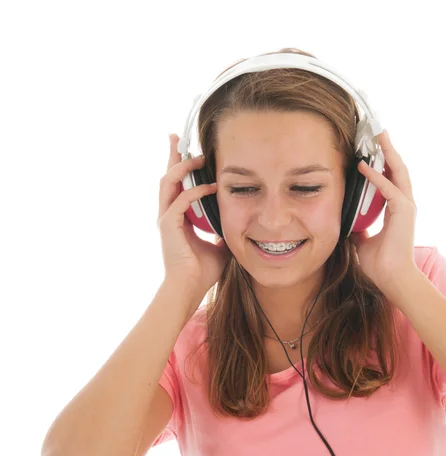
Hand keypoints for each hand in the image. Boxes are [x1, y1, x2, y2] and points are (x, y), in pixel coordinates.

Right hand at [158, 134, 231, 292]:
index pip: (178, 187)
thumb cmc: (202, 272)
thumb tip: (239, 223)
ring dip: (183, 167)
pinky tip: (211, 186)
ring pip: (169, 182)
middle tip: (177, 137)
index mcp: (177, 218)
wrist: (189, 289)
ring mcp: (166, 219)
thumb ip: (224, 231)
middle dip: (172, 156)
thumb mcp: (220, 245)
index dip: (182, 169)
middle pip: (167, 177)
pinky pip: (181, 200)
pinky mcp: (168, 226)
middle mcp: (168, 215)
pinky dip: (195, 191)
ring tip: (198, 157)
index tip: (190, 153)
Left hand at [351, 129, 418, 290]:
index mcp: (397, 210)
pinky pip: (388, 188)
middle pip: (397, 170)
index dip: (383, 165)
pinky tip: (362, 166)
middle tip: (380, 133)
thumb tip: (346, 222)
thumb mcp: (363, 241)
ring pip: (398, 172)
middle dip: (389, 150)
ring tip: (379, 136)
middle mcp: (405, 205)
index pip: (391, 180)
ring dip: (387, 153)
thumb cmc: (381, 264)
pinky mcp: (403, 211)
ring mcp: (406, 206)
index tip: (373, 152)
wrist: (392, 278)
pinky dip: (375, 176)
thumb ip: (358, 228)